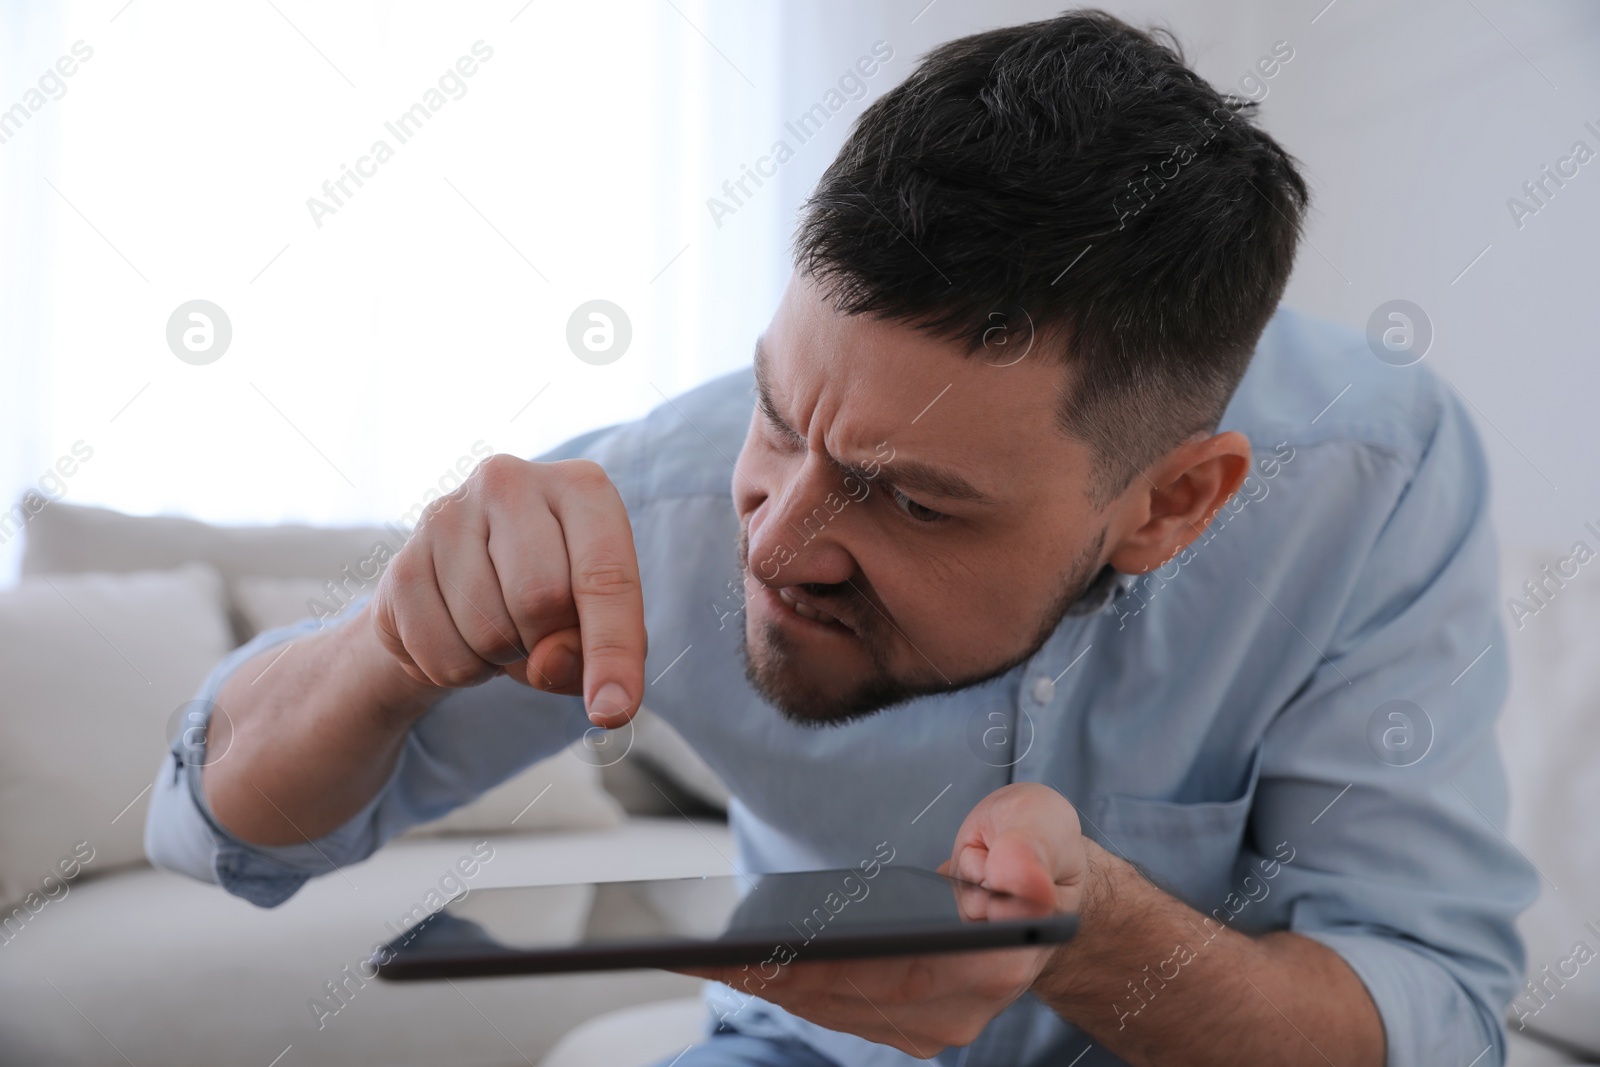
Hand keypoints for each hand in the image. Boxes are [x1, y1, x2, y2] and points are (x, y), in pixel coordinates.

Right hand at [369, 455, 646, 726]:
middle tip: (540, 636)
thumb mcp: (592, 623)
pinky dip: (462, 670)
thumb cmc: (550, 602)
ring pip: (489, 631)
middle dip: (547, 644)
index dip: (614, 651)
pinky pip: (443, 655)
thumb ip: (591, 648)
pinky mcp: (401, 564)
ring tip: (502, 628)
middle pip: (542, 599)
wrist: (460, 594)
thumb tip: (550, 665)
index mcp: (581, 487)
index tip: (614, 711)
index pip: (606, 576)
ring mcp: (447, 516)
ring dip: (503, 659)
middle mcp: (510, 482)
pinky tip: (462, 634)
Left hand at [683, 783, 1095, 1057]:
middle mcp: (959, 1009)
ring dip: (770, 983)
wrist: (1045, 895)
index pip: (900, 969)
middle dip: (777, 972)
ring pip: (833, 1008)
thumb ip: (1030, 846)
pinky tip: (738, 961)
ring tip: (705, 953)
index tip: (769, 949)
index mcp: (996, 960)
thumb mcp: (1043, 825)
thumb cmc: (1037, 852)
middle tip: (707, 949)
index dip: (830, 963)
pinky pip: (832, 1008)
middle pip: (851, 995)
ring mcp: (929, 1024)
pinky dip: (784, 985)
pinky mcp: (901, 1022)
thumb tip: (1016, 874)